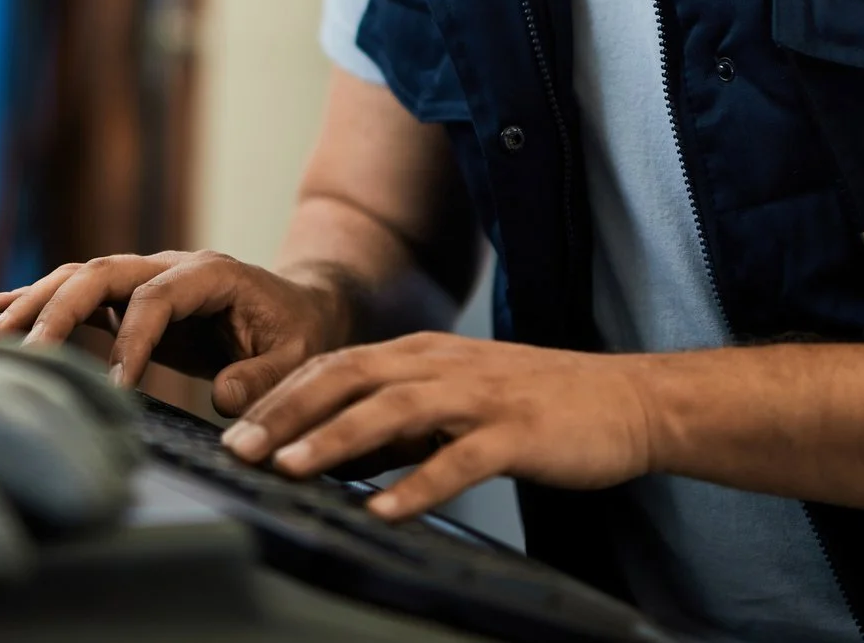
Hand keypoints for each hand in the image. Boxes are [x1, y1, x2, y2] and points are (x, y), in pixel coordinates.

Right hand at [0, 251, 350, 416]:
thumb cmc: (299, 334)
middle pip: (104, 272)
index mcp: (210, 274)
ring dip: (39, 301)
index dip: (133, 340)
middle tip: (28, 351)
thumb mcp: (298, 357)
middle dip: (60, 308)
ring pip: (84, 277)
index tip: (117, 386)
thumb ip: (263, 376)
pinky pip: (83, 292)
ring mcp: (148, 276)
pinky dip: (43, 297)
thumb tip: (221, 395)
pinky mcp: (134, 296)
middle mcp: (170, 265)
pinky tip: (1, 307)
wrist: (300, 309)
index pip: (156, 297)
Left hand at [220, 333, 656, 519]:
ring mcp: (480, 396)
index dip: (281, 396)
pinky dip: (418, 483)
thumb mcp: (456, 401)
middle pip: (349, 377)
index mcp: (423, 354)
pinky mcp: (516, 432)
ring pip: (393, 410)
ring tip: (293, 470)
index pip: (334, 366)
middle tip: (242, 449)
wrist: (628, 400)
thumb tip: (333, 454)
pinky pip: (460, 458)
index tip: (235, 429)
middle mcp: (442, 365)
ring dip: (336, 439)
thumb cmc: (538, 405)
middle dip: (288, 413)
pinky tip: (386, 509)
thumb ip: (399, 422)